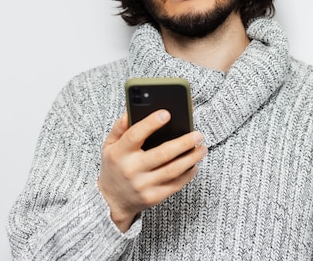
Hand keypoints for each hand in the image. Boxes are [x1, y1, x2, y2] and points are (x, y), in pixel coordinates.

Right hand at [97, 110, 206, 231]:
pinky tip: (194, 164)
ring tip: (202, 148)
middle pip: (162, 154)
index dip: (151, 123)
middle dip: (183, 143)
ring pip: (173, 170)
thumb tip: (130, 111)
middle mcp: (130, 170)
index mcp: (119, 153)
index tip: (167, 113)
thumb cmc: (114, 166)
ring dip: (191, 158)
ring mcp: (142, 185)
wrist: (111, 200)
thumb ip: (120, 127)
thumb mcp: (109, 145)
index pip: (135, 135)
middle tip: (198, 134)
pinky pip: (175, 184)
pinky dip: (188, 174)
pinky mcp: (153, 197)